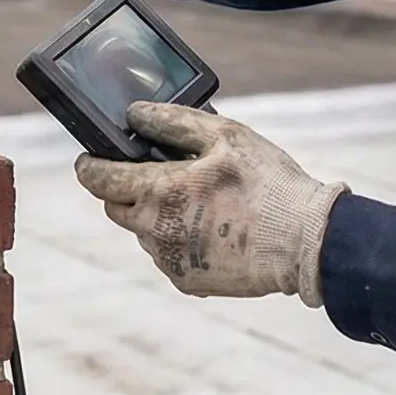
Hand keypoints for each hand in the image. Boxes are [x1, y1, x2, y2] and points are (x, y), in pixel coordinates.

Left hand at [72, 101, 347, 301]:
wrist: (305, 242)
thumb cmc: (268, 184)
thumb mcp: (225, 136)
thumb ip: (173, 122)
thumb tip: (134, 114)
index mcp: (156, 192)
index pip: (98, 179)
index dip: (90, 166)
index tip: (90, 160)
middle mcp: (153, 231)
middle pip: (116, 208)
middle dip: (125, 190)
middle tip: (157, 175)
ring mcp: (169, 260)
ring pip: (143, 233)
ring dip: (155, 216)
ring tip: (198, 203)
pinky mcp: (187, 280)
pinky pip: (168, 256)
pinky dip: (179, 241)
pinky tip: (212, 229)